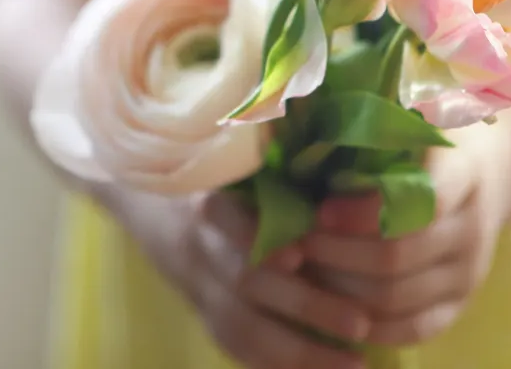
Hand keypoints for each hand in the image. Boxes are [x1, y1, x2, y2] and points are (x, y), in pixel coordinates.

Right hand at [106, 187, 371, 368]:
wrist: (147, 200)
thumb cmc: (215, 174)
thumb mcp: (240, 161)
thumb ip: (289, 175)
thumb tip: (363, 196)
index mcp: (208, 196)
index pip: (226, 217)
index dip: (256, 238)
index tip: (298, 257)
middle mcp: (199, 242)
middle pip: (245, 280)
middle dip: (304, 305)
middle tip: (360, 324)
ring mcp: (197, 284)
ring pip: (242, 327)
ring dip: (299, 351)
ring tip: (354, 364)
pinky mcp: (202, 314)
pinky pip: (237, 348)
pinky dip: (276, 364)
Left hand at [300, 126, 510, 345]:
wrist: (489, 173)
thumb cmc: (429, 138)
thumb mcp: (412, 116)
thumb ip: (372, 123)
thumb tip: (298, 120)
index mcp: (463, 174)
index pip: (421, 203)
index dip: (364, 212)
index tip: (320, 208)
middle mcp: (472, 228)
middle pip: (397, 257)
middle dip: (337, 253)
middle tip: (296, 242)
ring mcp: (468, 272)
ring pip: (397, 298)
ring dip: (341, 289)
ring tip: (304, 270)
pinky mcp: (460, 304)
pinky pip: (413, 328)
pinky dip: (368, 324)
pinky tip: (332, 307)